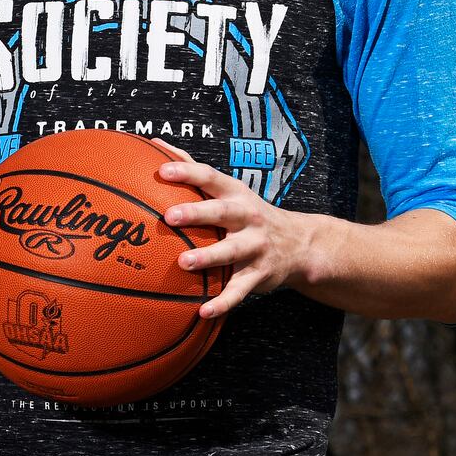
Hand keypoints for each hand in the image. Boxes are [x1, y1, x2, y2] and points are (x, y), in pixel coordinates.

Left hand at [150, 141, 311, 317]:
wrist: (301, 243)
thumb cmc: (247, 212)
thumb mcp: (228, 188)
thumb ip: (192, 168)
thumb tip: (154, 144)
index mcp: (236, 194)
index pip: (210, 178)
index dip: (188, 173)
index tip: (162, 171)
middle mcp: (248, 217)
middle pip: (222, 212)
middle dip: (197, 213)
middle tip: (169, 216)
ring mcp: (255, 247)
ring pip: (231, 251)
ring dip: (208, 257)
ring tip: (184, 262)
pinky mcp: (259, 275)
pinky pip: (239, 290)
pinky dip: (223, 302)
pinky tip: (203, 311)